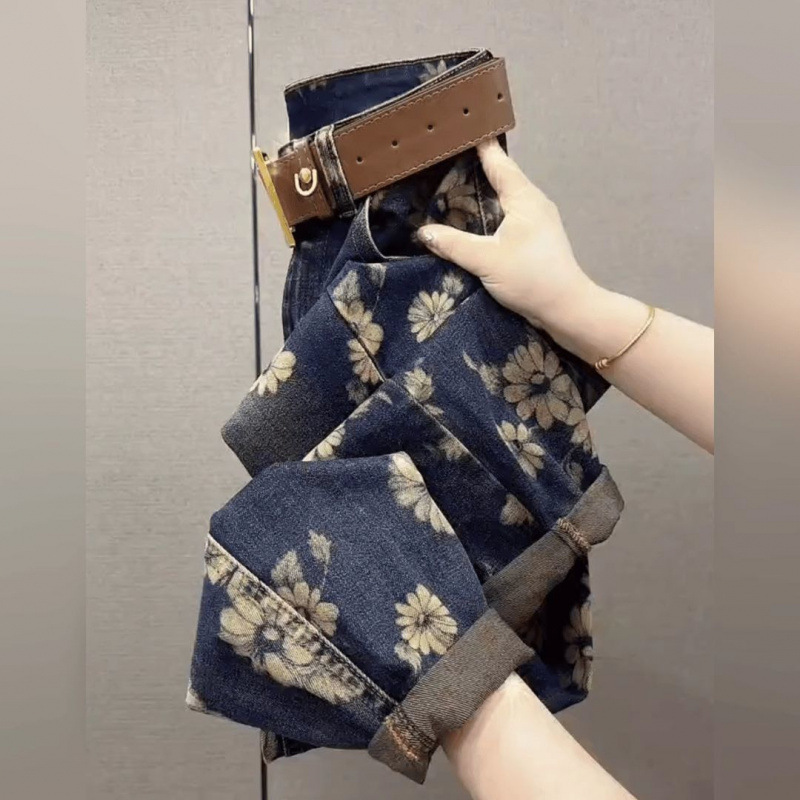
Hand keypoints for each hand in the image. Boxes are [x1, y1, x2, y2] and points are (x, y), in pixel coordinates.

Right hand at [418, 138, 597, 332]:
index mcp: (524, 197)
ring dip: (480, 192)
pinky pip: (506, 214)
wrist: (565, 309)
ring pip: (503, 197)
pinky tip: (471, 221)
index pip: (497, 160)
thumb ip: (453, 244)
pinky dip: (488, 212)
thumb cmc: (531, 278)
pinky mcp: (534, 239)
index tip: (454, 129)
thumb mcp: (486, 260)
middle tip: (441, 159)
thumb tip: (423, 232)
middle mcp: (532, 202)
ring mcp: (536, 220)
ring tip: (449, 187)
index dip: (476, 144)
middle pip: (500, 176)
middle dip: (473, 167)